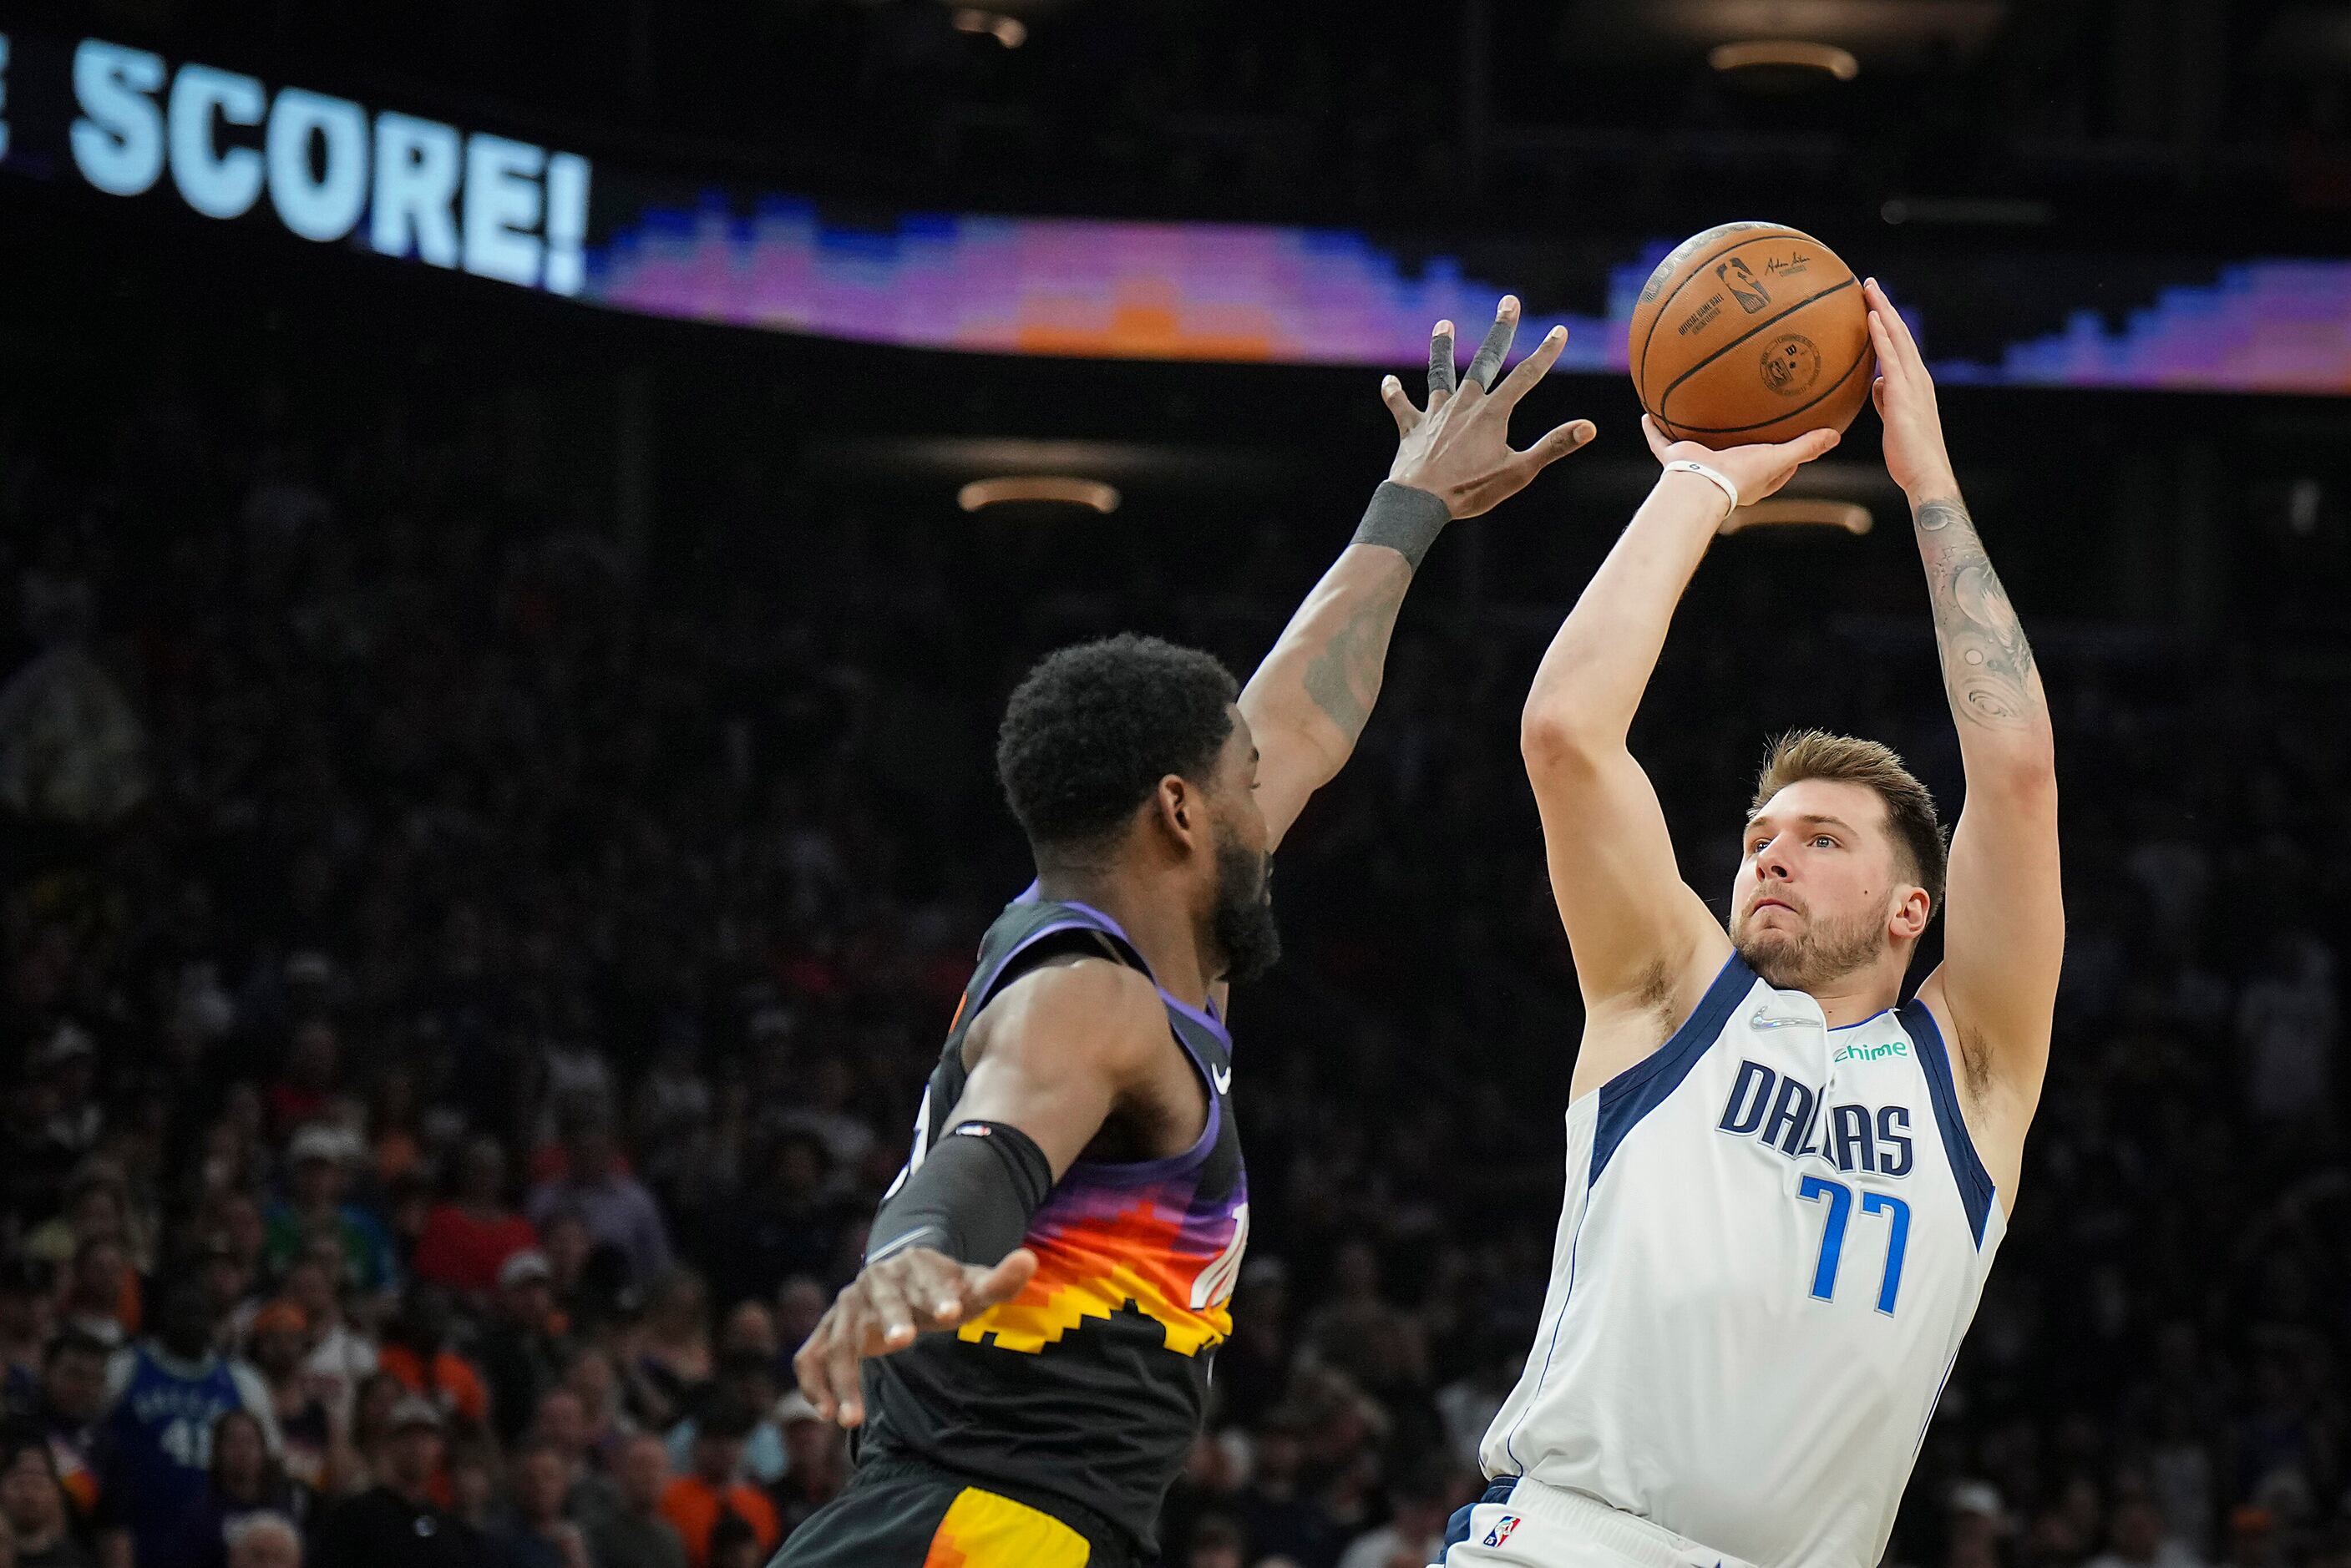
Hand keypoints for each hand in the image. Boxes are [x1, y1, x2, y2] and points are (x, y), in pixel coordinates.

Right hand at [792, 1245, 1038, 1427]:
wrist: (903, 1277)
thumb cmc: (946, 1290)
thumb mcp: (973, 1285)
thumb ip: (1001, 1280)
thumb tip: (1028, 1260)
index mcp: (915, 1265)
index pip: (927, 1279)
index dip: (939, 1294)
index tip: (953, 1313)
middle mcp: (875, 1282)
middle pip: (880, 1301)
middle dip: (891, 1320)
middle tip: (903, 1343)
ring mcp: (847, 1306)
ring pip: (839, 1340)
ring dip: (842, 1378)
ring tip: (852, 1420)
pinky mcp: (829, 1330)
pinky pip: (811, 1356)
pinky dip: (813, 1384)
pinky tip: (827, 1414)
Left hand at [1382, 296, 1595, 518]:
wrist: (1420, 502)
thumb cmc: (1470, 490)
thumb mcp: (1518, 472)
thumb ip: (1553, 446)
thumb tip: (1589, 428)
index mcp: (1492, 413)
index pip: (1526, 376)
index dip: (1545, 353)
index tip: (1559, 330)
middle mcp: (1464, 405)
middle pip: (1486, 360)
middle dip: (1501, 330)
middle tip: (1509, 302)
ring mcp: (1436, 414)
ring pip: (1440, 373)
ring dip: (1443, 348)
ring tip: (1444, 324)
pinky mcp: (1412, 428)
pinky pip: (1401, 406)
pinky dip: (1394, 393)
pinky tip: (1388, 381)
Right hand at [1642, 415, 1839, 507]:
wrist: (1703, 485)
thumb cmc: (1741, 476)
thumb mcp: (1779, 458)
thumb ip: (1806, 447)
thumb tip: (1836, 436)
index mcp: (1751, 478)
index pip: (1776, 469)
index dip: (1787, 457)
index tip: (1794, 440)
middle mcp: (1724, 472)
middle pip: (1735, 456)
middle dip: (1740, 443)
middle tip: (1749, 423)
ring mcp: (1697, 466)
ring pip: (1696, 447)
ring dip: (1694, 433)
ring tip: (1696, 412)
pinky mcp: (1674, 461)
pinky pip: (1660, 442)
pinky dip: (1653, 430)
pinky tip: (1647, 413)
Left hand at [1863, 278, 1957, 500]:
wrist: (1926, 475)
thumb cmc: (1908, 454)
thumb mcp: (1893, 421)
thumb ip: (1886, 400)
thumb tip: (1876, 384)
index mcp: (1914, 383)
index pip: (1900, 344)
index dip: (1887, 321)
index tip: (1873, 302)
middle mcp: (1917, 377)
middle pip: (1900, 332)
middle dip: (1884, 305)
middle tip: (1869, 283)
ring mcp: (1913, 383)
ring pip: (1897, 337)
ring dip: (1882, 309)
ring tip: (1868, 288)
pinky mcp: (1904, 394)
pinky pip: (1890, 357)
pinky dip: (1881, 334)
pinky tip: (1871, 317)